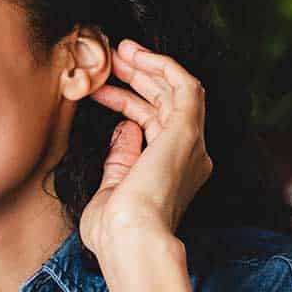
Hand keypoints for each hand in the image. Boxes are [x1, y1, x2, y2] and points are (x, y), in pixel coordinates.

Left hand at [80, 39, 213, 260]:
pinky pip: (185, 85)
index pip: (153, 125)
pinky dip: (163, 66)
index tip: (100, 89)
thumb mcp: (112, 189)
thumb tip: (124, 128)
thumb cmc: (115, 232)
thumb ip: (120, 159)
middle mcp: (189, 156)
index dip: (127, 102)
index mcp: (172, 172)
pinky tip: (136, 55)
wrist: (130, 241)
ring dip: (148, 66)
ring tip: (119, 50)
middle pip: (166, 104)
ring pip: (177, 90)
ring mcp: (191, 143)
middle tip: (109, 59)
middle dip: (138, 78)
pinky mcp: (188, 131)